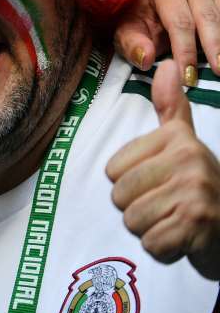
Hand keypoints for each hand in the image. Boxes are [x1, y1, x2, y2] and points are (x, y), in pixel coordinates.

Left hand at [107, 60, 219, 278]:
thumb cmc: (199, 186)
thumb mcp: (184, 142)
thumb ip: (171, 107)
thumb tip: (166, 64)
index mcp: (178, 139)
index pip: (113, 169)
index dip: (129, 184)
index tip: (159, 184)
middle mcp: (190, 159)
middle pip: (120, 195)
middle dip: (138, 210)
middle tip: (166, 207)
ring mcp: (196, 192)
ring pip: (133, 220)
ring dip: (150, 230)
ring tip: (173, 221)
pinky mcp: (198, 224)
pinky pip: (151, 242)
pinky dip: (163, 248)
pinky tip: (181, 239)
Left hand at [113, 0, 219, 85]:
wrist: (153, 13)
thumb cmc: (140, 25)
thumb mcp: (127, 35)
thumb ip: (132, 45)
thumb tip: (146, 58)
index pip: (179, 23)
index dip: (185, 51)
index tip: (188, 76)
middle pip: (206, 18)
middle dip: (213, 47)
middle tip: (218, 71)